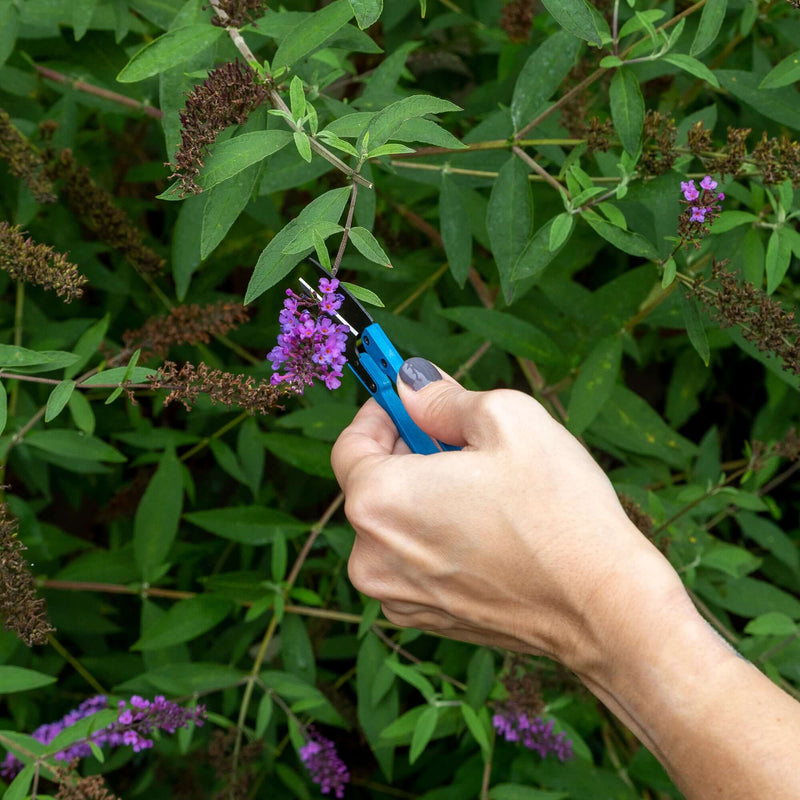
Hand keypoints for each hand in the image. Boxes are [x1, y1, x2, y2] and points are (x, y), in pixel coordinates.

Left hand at [331, 358, 684, 677]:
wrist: (603, 608)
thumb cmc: (557, 509)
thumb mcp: (505, 417)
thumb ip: (440, 397)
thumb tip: (410, 385)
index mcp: (377, 501)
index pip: (350, 444)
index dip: (380, 413)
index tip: (407, 400)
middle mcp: (371, 557)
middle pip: (373, 485)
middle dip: (409, 452)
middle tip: (460, 438)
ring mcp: (398, 595)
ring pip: (395, 524)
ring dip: (425, 496)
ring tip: (484, 488)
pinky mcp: (428, 619)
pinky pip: (415, 561)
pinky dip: (437, 536)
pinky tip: (487, 529)